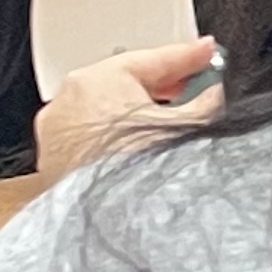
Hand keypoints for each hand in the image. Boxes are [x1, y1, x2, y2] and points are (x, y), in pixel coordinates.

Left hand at [34, 35, 220, 185]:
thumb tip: (218, 95)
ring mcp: (55, 134)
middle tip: (192, 86)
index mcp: (97, 80)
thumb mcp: (188, 126)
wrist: (109, 218)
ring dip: (135, 112)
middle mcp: (68, 101)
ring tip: (166, 122)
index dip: (189, 56)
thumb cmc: (136, 169)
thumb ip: (207, 102)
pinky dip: (114, 137)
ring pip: (104, 111)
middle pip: (123, 82)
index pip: (153, 59)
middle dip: (160, 85)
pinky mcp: (53, 162)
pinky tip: (137, 148)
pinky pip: (90, 138)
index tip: (207, 53)